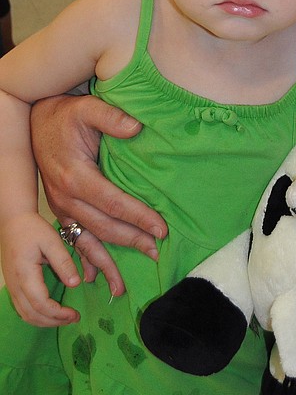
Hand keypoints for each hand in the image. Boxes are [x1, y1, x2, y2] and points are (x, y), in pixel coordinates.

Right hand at [0, 213, 81, 325]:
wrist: (13, 222)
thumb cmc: (32, 229)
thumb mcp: (52, 241)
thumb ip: (63, 262)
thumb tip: (75, 284)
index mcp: (25, 274)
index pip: (41, 304)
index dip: (58, 313)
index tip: (75, 314)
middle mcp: (15, 285)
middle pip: (32, 314)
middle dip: (53, 321)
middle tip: (74, 318)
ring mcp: (12, 287)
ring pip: (25, 314)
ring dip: (45, 321)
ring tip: (65, 318)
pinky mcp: (13, 286)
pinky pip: (22, 308)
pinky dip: (37, 315)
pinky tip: (51, 312)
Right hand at [31, 94, 166, 295]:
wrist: (35, 123)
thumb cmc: (66, 117)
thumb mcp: (87, 108)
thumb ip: (111, 117)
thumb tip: (136, 127)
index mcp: (77, 176)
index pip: (114, 203)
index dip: (139, 216)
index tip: (161, 228)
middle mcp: (67, 198)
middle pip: (104, 227)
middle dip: (131, 241)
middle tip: (156, 252)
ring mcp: (61, 208)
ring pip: (87, 241)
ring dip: (106, 263)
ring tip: (123, 285)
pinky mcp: (60, 211)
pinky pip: (73, 240)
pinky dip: (83, 260)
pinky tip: (92, 278)